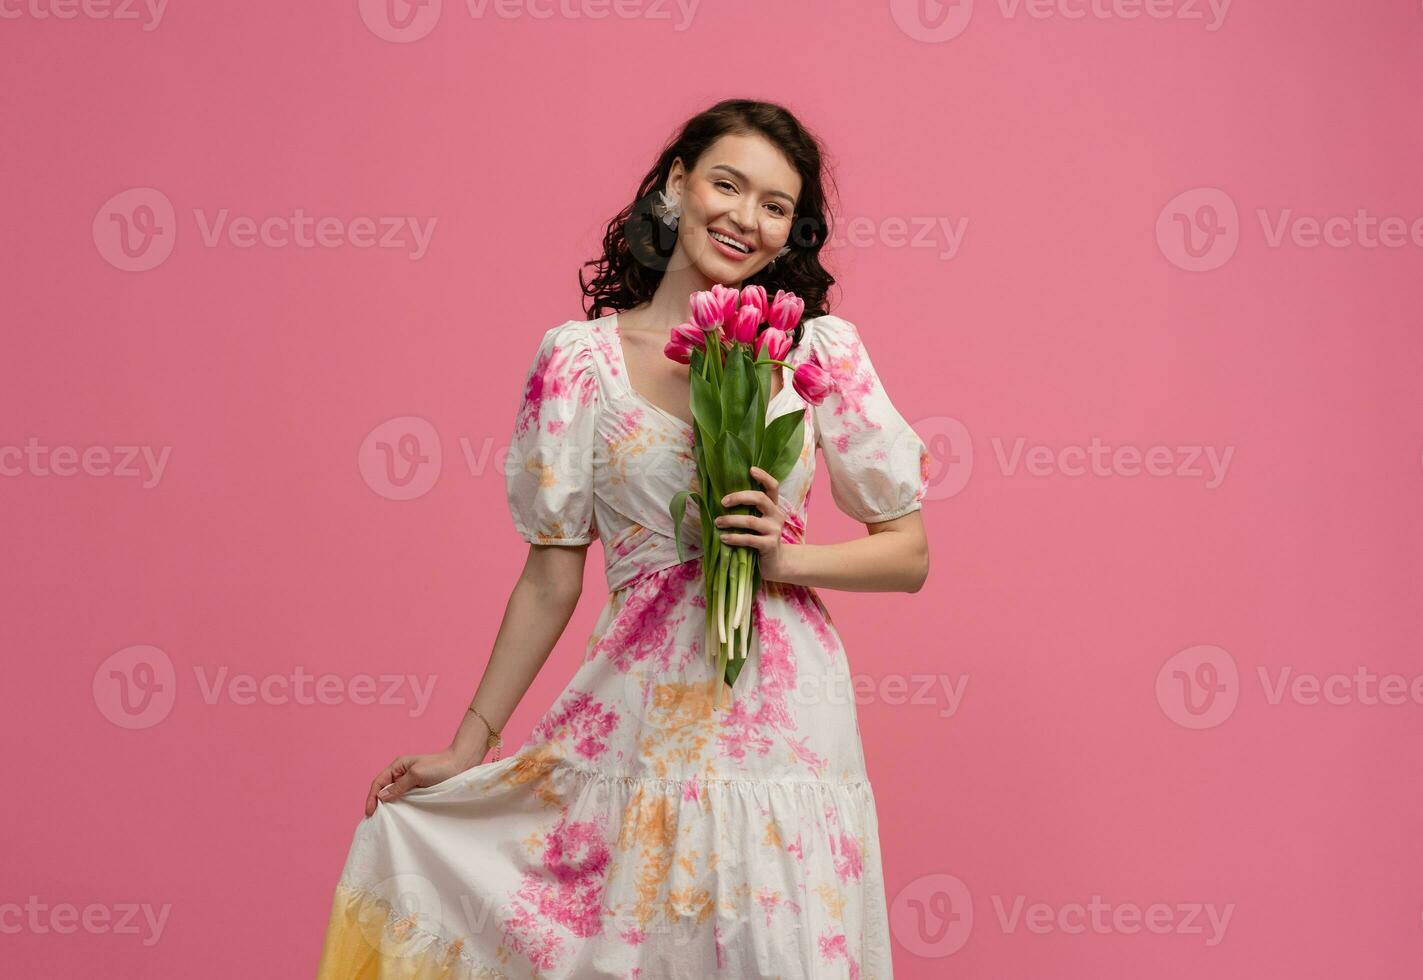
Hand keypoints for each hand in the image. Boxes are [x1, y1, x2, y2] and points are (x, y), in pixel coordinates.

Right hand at [364, 748, 473, 816]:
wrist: (461, 765)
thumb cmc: (439, 766)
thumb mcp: (416, 774)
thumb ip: (399, 786)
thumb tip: (381, 797)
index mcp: (398, 766)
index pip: (379, 782)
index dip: (371, 797)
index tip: (370, 812)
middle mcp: (402, 774)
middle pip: (384, 790)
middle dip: (377, 803)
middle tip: (373, 820)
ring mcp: (410, 783)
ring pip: (394, 796)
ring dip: (389, 807)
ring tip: (383, 821)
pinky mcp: (419, 791)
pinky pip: (405, 800)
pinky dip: (400, 808)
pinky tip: (399, 817)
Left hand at [716, 465, 794, 582]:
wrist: (775, 564)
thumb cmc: (761, 539)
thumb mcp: (758, 522)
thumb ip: (749, 510)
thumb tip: (722, 499)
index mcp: (773, 507)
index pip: (773, 487)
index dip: (763, 477)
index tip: (750, 469)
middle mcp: (776, 516)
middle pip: (760, 499)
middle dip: (739, 497)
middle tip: (723, 502)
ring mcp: (774, 530)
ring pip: (751, 520)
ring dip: (731, 520)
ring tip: (718, 522)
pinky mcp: (769, 545)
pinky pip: (749, 539)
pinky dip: (734, 538)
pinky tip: (723, 538)